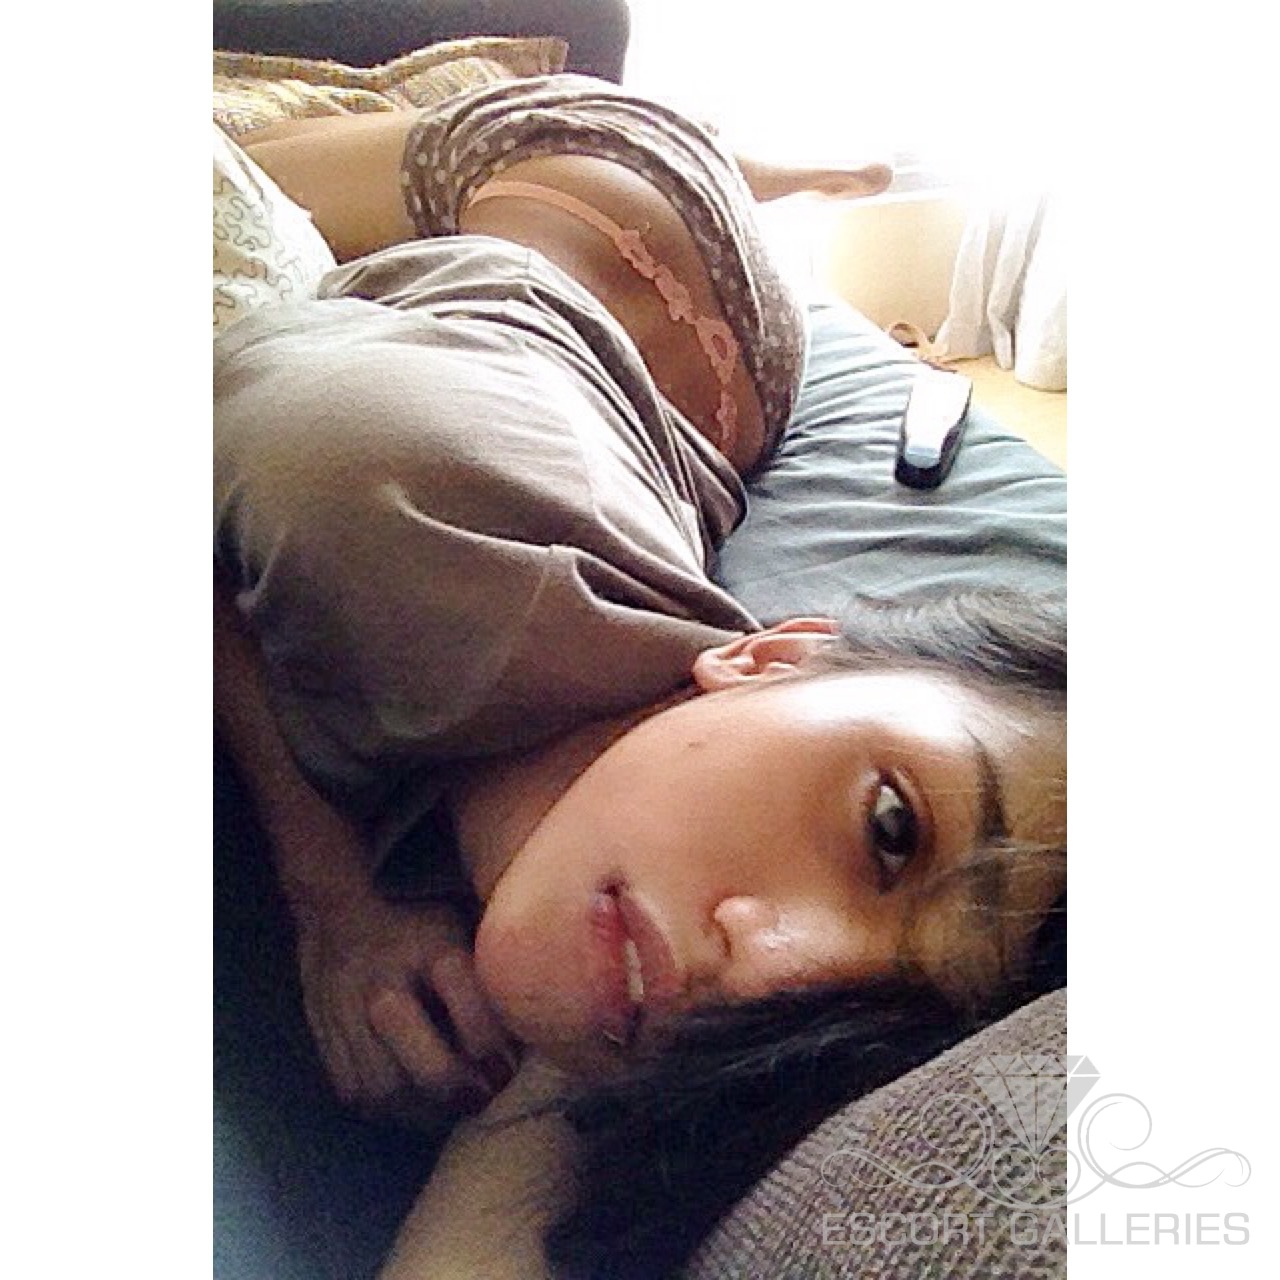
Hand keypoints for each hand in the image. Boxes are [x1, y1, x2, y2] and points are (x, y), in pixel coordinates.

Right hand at [267, 793, 517, 1120]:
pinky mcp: (326, 1043)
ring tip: (451, 1107)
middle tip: (482, 1097)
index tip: (508, 1068)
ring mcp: (348, 1018)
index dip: (493, 1046)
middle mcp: (387, 986)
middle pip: (420, 1062)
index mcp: (433, 951)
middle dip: (457, 1089)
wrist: (338, 920)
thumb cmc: (419, 930)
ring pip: (386, 1089)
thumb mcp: (464, 931)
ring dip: (425, 1109)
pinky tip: (414, 1100)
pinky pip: (359, 1094)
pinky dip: (391, 1108)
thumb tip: (543, 1025)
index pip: (468, 1005)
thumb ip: (494, 973)